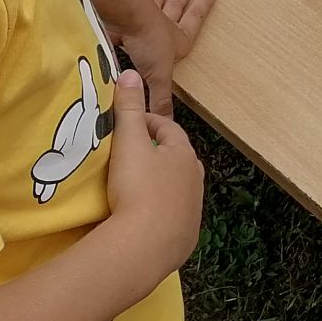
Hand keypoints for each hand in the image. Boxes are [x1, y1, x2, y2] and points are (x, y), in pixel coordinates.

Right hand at [105, 71, 204, 284]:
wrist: (144, 247)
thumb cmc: (137, 188)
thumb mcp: (128, 143)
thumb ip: (128, 108)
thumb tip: (130, 73)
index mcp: (184, 154)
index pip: (167, 129)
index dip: (146, 124)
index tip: (126, 126)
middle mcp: (195, 180)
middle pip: (176, 159)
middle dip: (156, 154)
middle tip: (130, 156)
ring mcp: (193, 211)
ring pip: (177, 189)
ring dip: (160, 185)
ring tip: (134, 188)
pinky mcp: (186, 238)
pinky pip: (173, 218)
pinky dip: (160, 214)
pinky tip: (144, 220)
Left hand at [113, 0, 216, 116]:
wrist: (124, 18)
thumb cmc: (148, 44)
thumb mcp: (158, 77)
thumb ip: (161, 100)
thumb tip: (166, 124)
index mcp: (177, 39)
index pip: (194, 22)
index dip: (202, 8)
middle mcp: (163, 25)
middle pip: (177, 5)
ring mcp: (144, 15)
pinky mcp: (124, 14)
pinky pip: (130, 9)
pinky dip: (130, 5)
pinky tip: (127, 1)